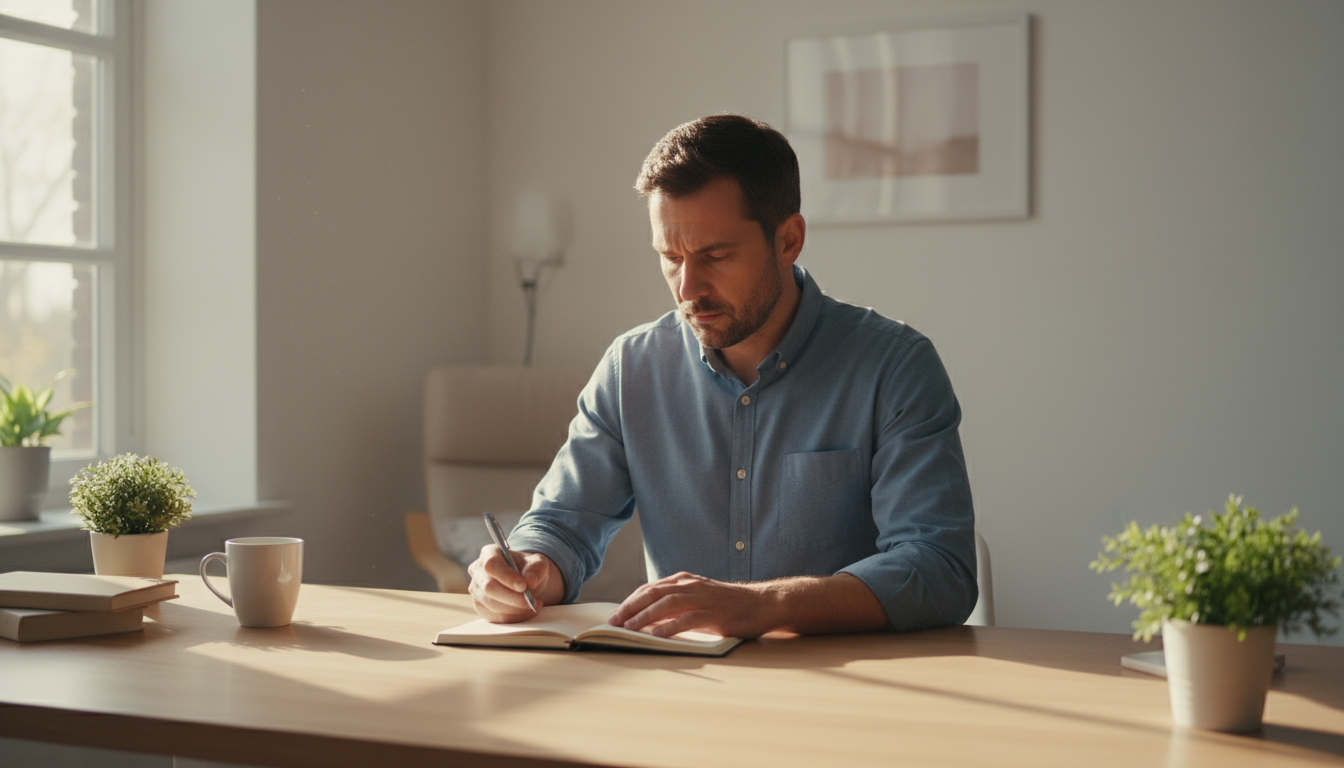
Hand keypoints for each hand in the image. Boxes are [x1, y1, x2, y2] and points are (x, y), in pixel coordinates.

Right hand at [467, 546, 562, 622]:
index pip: (491, 564)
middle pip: (489, 587)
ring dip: (515, 609)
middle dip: (513, 598)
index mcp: (489, 553)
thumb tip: (530, 581)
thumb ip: (536, 569)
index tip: (523, 586)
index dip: (506, 576)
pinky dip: (513, 617)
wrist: (526, 582)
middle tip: (532, 602)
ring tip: (533, 606)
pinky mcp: (480, 606)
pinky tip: (526, 612)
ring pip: (491, 604)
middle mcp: (478, 570)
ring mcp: (476, 590)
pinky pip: (494, 616)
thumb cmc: (529, 569)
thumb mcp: (538, 563)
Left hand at [607, 572, 783, 639]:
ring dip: (644, 616)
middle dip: (630, 607)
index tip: (615, 614)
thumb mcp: (699, 599)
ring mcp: (702, 598)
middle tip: (613, 622)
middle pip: (653, 593)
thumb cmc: (728, 605)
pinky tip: (656, 636)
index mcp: (685, 581)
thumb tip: (649, 618)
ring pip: (666, 604)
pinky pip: (687, 620)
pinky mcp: (714, 614)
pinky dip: (668, 627)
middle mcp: (691, 586)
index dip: (630, 601)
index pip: (650, 588)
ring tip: (628, 628)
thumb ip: (677, 605)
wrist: (762, 603)